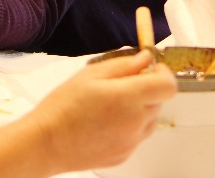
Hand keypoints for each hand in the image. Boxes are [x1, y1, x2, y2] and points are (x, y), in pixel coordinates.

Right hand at [31, 51, 176, 172]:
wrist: (45, 143)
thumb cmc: (62, 108)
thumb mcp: (92, 74)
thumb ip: (124, 65)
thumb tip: (145, 59)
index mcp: (128, 98)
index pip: (168, 85)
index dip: (163, 73)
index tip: (152, 69)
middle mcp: (134, 123)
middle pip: (159, 101)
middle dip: (147, 89)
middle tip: (122, 84)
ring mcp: (131, 142)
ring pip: (150, 119)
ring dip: (140, 109)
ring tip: (111, 105)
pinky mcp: (124, 155)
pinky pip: (137, 136)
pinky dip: (129, 126)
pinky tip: (106, 122)